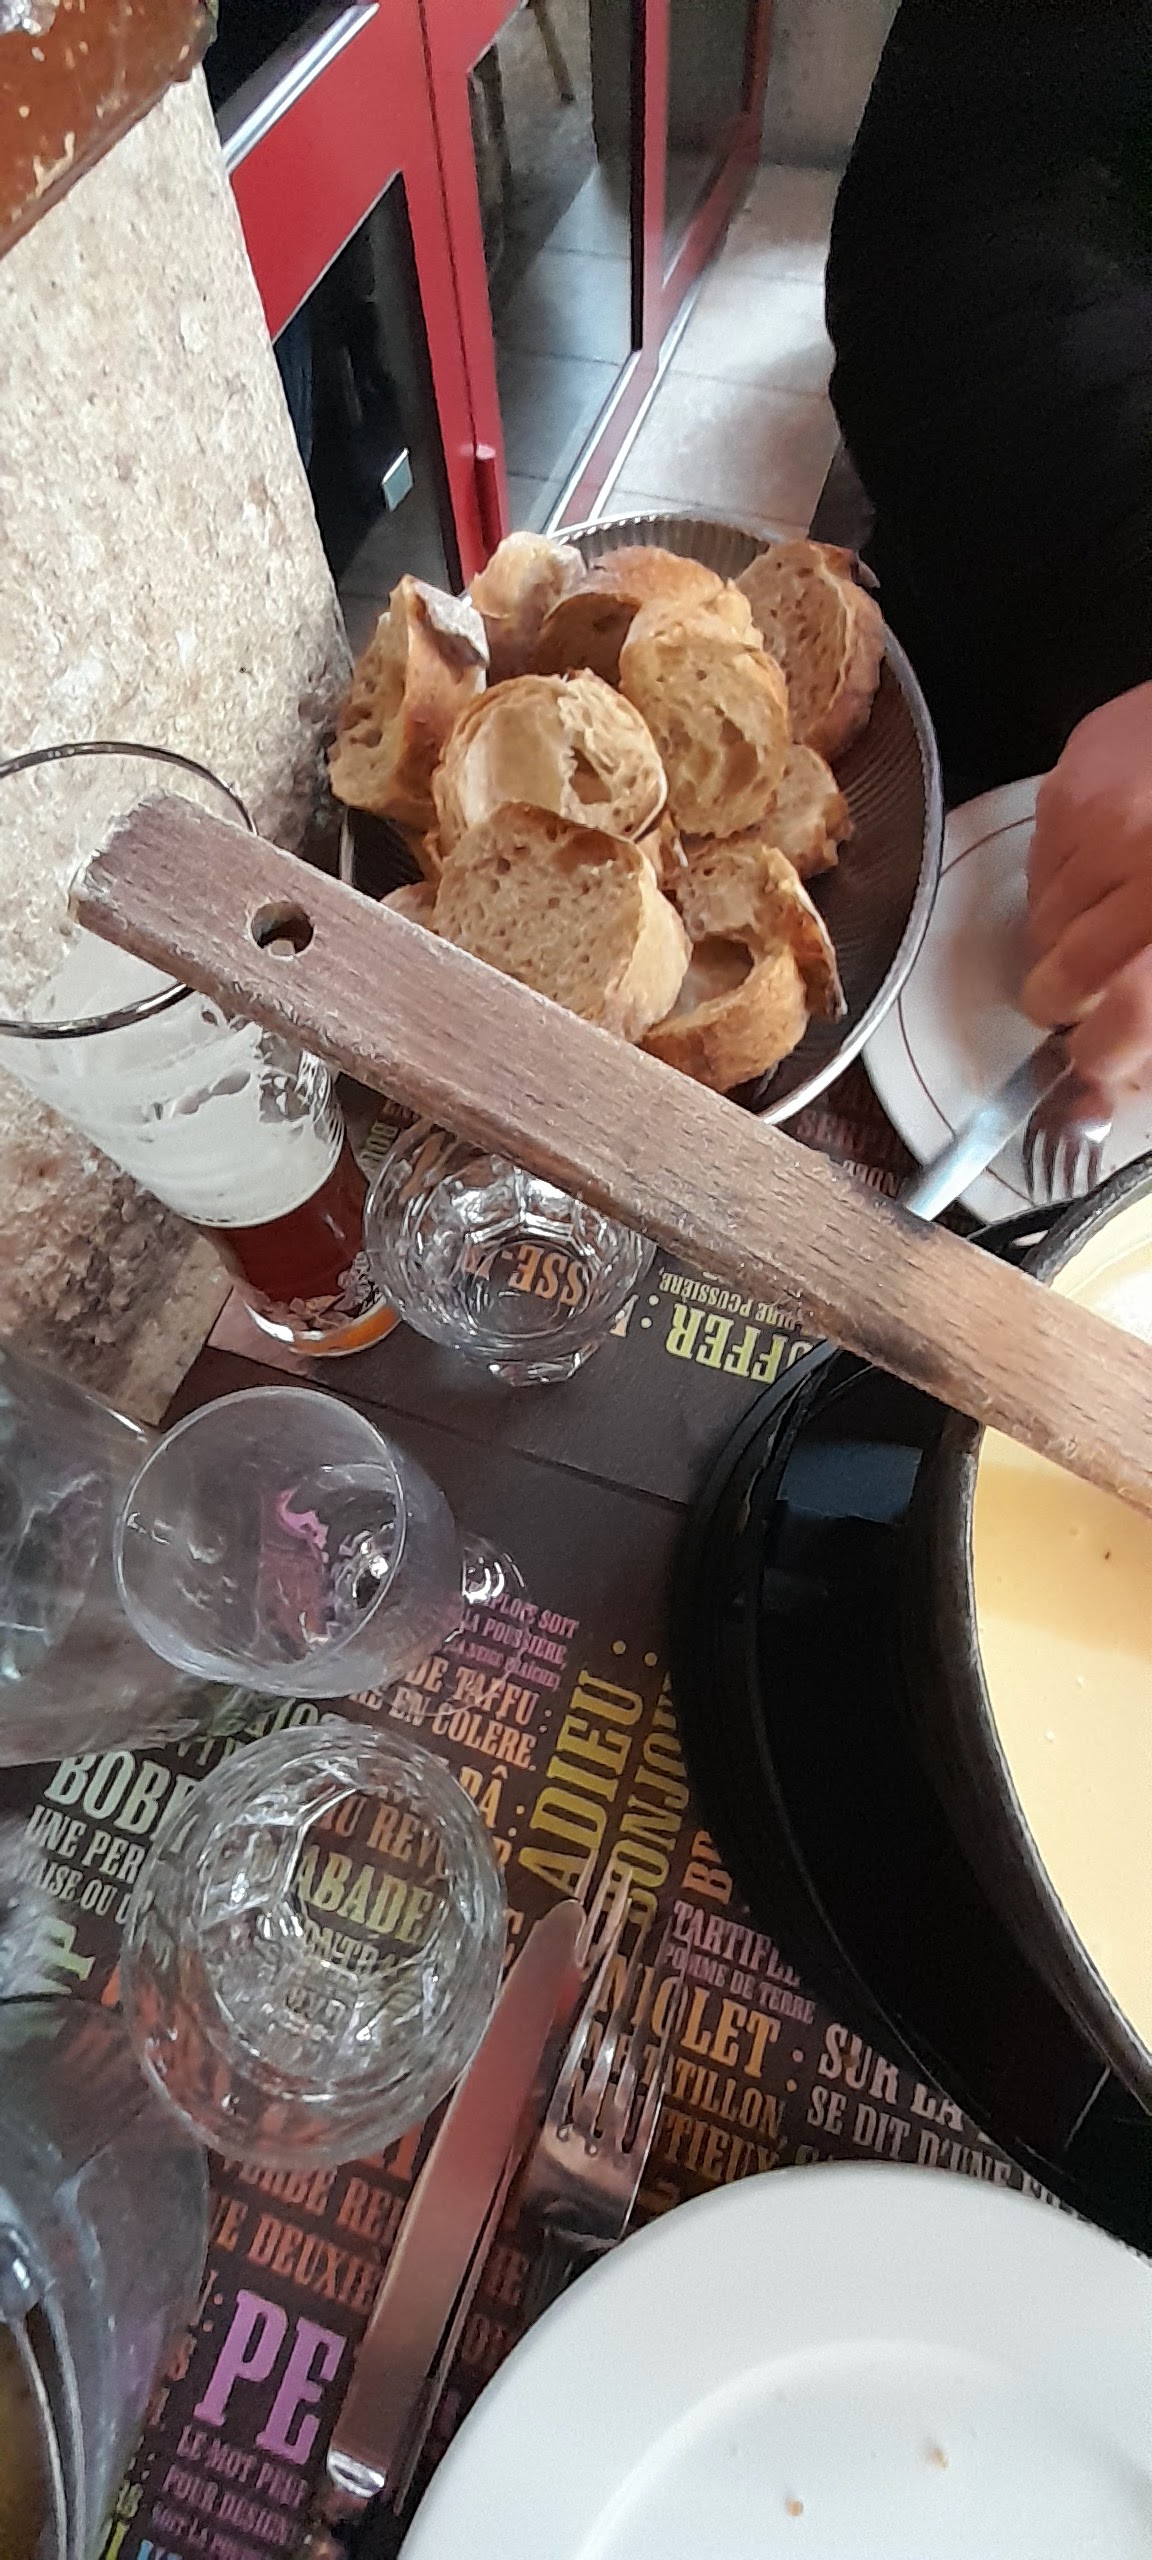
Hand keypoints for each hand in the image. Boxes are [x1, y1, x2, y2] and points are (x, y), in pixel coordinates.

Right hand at [1022, 684, 1151, 1090]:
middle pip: (1068, 975)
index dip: (1104, 1054)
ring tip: (1110, 911)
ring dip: (1065, 938)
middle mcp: (1143, 860)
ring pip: (1041, 926)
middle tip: (1092, 995)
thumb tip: (1124, 1063)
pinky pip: (1036, 870)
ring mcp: (1099, 818)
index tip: (1097, 1059)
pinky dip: (1064, 881)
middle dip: (1068, 1001)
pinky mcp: (1067, 785)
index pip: (1131, 1012)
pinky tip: (1106, 860)